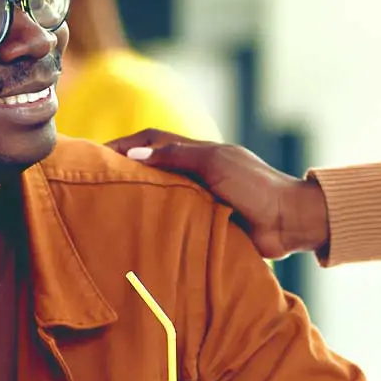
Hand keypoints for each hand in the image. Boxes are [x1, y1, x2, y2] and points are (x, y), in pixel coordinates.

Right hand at [111, 130, 329, 258]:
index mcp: (197, 154)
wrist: (288, 222)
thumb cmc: (255, 186)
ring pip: (160, 200)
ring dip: (137, 203)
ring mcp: (199, 202)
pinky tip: (136, 237)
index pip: (151, 142)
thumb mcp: (214, 163)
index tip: (94, 155)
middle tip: (92, 186)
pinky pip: (174, 226)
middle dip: (123, 175)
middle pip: (151, 171)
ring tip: (106, 213)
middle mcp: (194, 176)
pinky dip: (155, 228)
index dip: (123, 145)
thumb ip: (176, 157)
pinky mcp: (204, 228)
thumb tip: (133, 154)